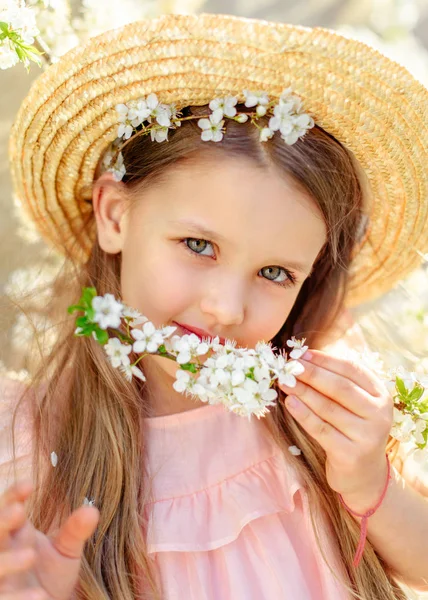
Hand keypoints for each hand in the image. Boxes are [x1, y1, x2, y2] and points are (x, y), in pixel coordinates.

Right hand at [0, 479, 99, 599]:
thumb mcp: (66, 550)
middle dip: (1, 520)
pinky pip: (4, 599)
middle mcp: (3, 551)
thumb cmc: (51, 575)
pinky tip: (39, 596)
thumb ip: (76, 530)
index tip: (29, 485)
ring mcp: (1, 578)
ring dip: (7, 560)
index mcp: (16, 533)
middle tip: (18, 511)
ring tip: (31, 555)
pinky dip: (17, 598)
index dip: (13, 495)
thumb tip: (93, 510)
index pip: (8, 507)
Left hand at [279, 349, 393, 511]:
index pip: (352, 370)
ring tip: (284, 382)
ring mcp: (367, 435)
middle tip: (289, 366)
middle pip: (340, 388)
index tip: (302, 354)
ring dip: (303, 392)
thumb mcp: (355, 404)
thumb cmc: (352, 429)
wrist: (363, 474)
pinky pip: (321, 429)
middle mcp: (379, 414)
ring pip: (328, 408)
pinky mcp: (350, 454)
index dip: (325, 360)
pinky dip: (303, 414)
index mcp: (381, 395)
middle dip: (312, 374)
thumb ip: (337, 382)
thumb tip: (304, 359)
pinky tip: (289, 402)